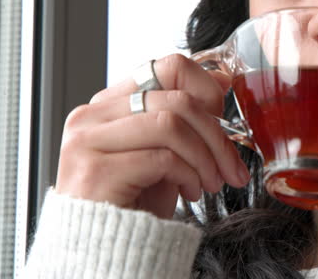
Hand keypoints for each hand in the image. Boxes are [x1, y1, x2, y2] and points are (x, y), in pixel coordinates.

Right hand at [54, 54, 248, 218]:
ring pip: (171, 124)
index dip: (205, 87)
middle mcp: (91, 116)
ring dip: (205, 157)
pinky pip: (162, 158)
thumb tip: (220, 80)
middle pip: (176, 99)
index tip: (223, 115)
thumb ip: (181, 118)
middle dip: (216, 135)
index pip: (165, 67)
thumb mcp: (163, 152)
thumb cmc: (133, 202)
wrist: (104, 251)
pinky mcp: (95, 170)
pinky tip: (190, 193)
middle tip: (230, 166)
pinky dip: (188, 175)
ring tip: (211, 182)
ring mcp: (87, 141)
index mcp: (108, 105)